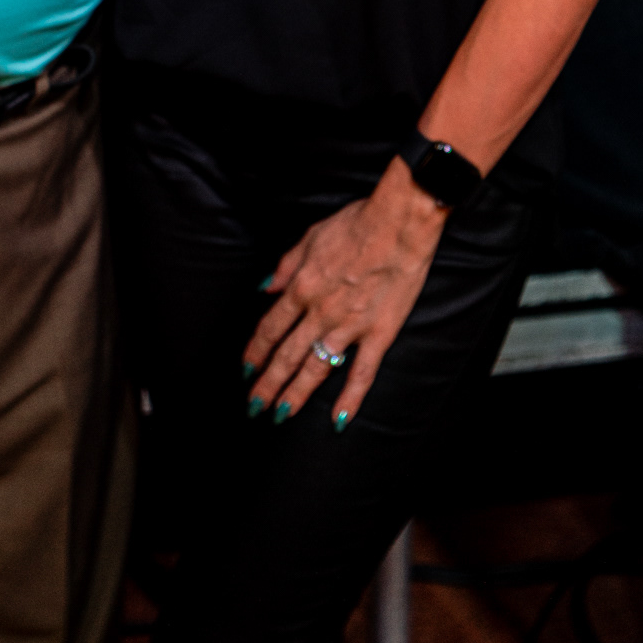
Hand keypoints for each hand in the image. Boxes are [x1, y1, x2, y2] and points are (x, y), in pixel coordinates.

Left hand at [243, 156, 445, 429]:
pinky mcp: (379, 334)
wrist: (397, 225)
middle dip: (267, 382)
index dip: (256, 351)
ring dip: (295, 394)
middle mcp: (320, 312)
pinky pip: (362, 373)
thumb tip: (266, 287)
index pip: (271, 327)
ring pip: (316, 369)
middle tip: (254, 404)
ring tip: (280, 414)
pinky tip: (339, 419)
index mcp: (302, 287)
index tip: (246, 369)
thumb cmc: (355, 224)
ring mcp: (349, 326)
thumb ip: (286, 266)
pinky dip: (350, 398)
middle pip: (287, 355)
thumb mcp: (310, 237)